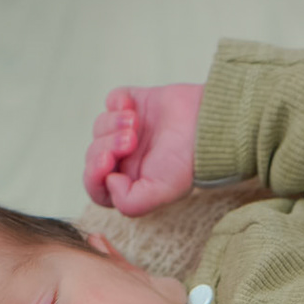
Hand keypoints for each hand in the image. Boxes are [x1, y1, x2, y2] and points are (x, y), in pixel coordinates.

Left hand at [81, 83, 202, 215]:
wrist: (209, 125)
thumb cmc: (189, 161)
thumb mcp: (162, 192)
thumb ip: (130, 202)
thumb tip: (109, 181)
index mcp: (132, 183)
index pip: (97, 186)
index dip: (94, 175)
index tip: (108, 161)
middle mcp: (129, 159)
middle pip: (95, 155)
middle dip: (107, 145)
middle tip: (131, 140)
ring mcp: (130, 130)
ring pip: (100, 127)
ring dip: (112, 123)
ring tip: (135, 123)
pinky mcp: (135, 104)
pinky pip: (111, 100)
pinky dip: (116, 102)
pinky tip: (132, 107)